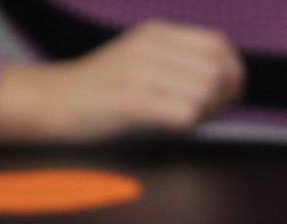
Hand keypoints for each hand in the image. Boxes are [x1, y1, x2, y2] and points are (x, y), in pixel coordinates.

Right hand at [0, 21, 245, 142]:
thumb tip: (224, 81)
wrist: (53, 100)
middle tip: (207, 114)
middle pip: (216, 71)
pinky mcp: (130, 101)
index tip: (229, 94)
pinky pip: (183, 113)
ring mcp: (139, 72)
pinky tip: (171, 127)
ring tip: (184, 120)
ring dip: (204, 114)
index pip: (218, 45)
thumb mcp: (140, 59)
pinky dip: (187, 125)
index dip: (233, 72)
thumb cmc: (101, 88)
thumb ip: (177, 62)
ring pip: (203, 93)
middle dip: (222, 98)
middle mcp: (151, 47)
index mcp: (157, 34)